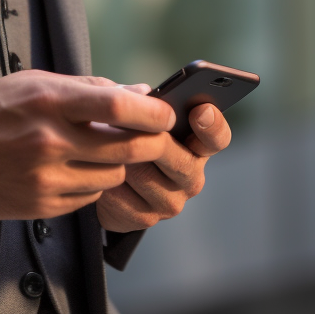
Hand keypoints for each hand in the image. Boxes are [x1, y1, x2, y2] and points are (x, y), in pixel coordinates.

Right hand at [0, 71, 175, 219]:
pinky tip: (76, 171)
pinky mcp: (40, 205)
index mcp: (49, 101)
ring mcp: (44, 177)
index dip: (152, 113)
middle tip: (153, 138)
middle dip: (149, 143)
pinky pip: (88, 199)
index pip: (117, 107)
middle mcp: (49, 140)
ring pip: (112, 177)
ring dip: (118, 166)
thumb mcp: (35, 82)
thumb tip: (139, 95)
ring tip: (102, 152)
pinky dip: (92, 185)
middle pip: (126, 148)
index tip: (165, 114)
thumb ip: (90, 89)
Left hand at [94, 99, 231, 232]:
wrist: (100, 174)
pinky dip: (106, 180)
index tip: (199, 110)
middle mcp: (191, 176)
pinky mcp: (145, 219)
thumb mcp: (136, 112)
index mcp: (197, 145)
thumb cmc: (127, 134)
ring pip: (145, 176)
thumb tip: (145, 94)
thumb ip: (145, 100)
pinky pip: (123, 197)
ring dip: (121, 159)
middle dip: (150, 139)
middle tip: (123, 124)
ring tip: (102, 145)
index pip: (217, 137)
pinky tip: (97, 169)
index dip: (212, 125)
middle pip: (179, 158)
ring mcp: (171, 202)